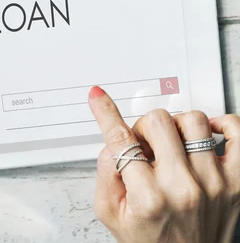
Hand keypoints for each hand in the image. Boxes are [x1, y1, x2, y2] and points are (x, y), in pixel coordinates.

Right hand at [89, 86, 239, 242]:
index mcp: (148, 198)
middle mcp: (183, 188)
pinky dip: (223, 125)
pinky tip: (207, 133)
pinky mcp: (237, 182)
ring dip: (176, 126)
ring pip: (193, 120)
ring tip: (172, 144)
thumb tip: (112, 139)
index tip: (99, 97)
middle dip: (143, 128)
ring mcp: (214, 183)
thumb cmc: (150, 241)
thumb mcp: (110, 213)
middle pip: (158, 121)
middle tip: (144, 144)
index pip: (121, 140)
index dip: (106, 112)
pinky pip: (237, 133)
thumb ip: (104, 173)